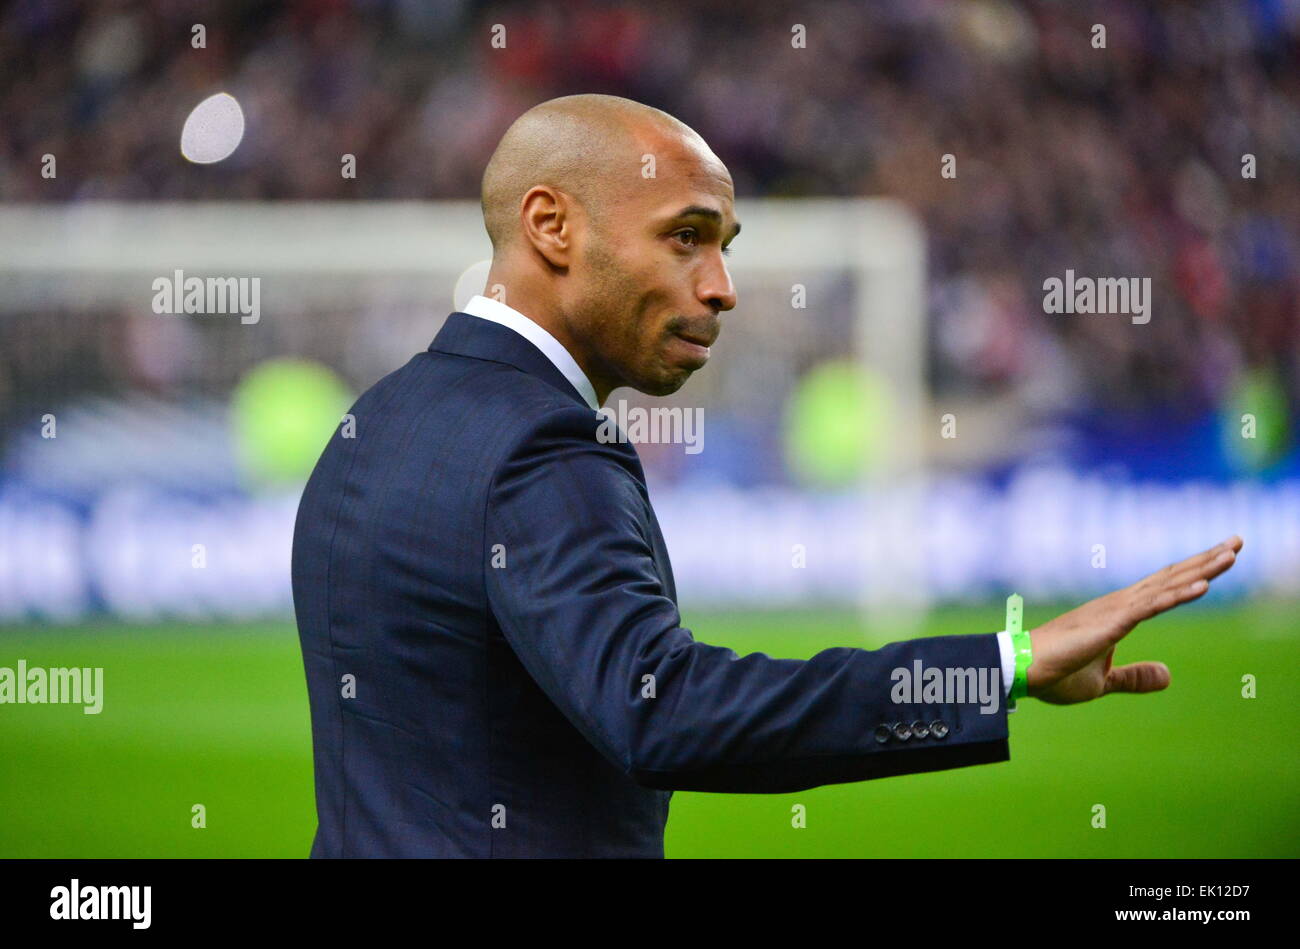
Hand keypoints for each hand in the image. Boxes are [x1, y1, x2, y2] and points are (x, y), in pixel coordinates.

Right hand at [1026, 535, 1241, 704]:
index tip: (1223, 557)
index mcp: (1120, 614)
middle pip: (1172, 577)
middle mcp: (1121, 604)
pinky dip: (1178, 595)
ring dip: (1202, 570)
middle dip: (1206, 560)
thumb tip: (1169, 676)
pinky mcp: (1111, 624)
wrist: (1022, 670)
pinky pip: (1151, 607)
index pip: (1165, 587)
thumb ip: (1134, 677)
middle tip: (1238, 541)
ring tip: (1231, 554)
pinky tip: (1204, 586)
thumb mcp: (1103, 681)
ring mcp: (1116, 611)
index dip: (1195, 571)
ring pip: (1167, 586)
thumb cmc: (1054, 672)